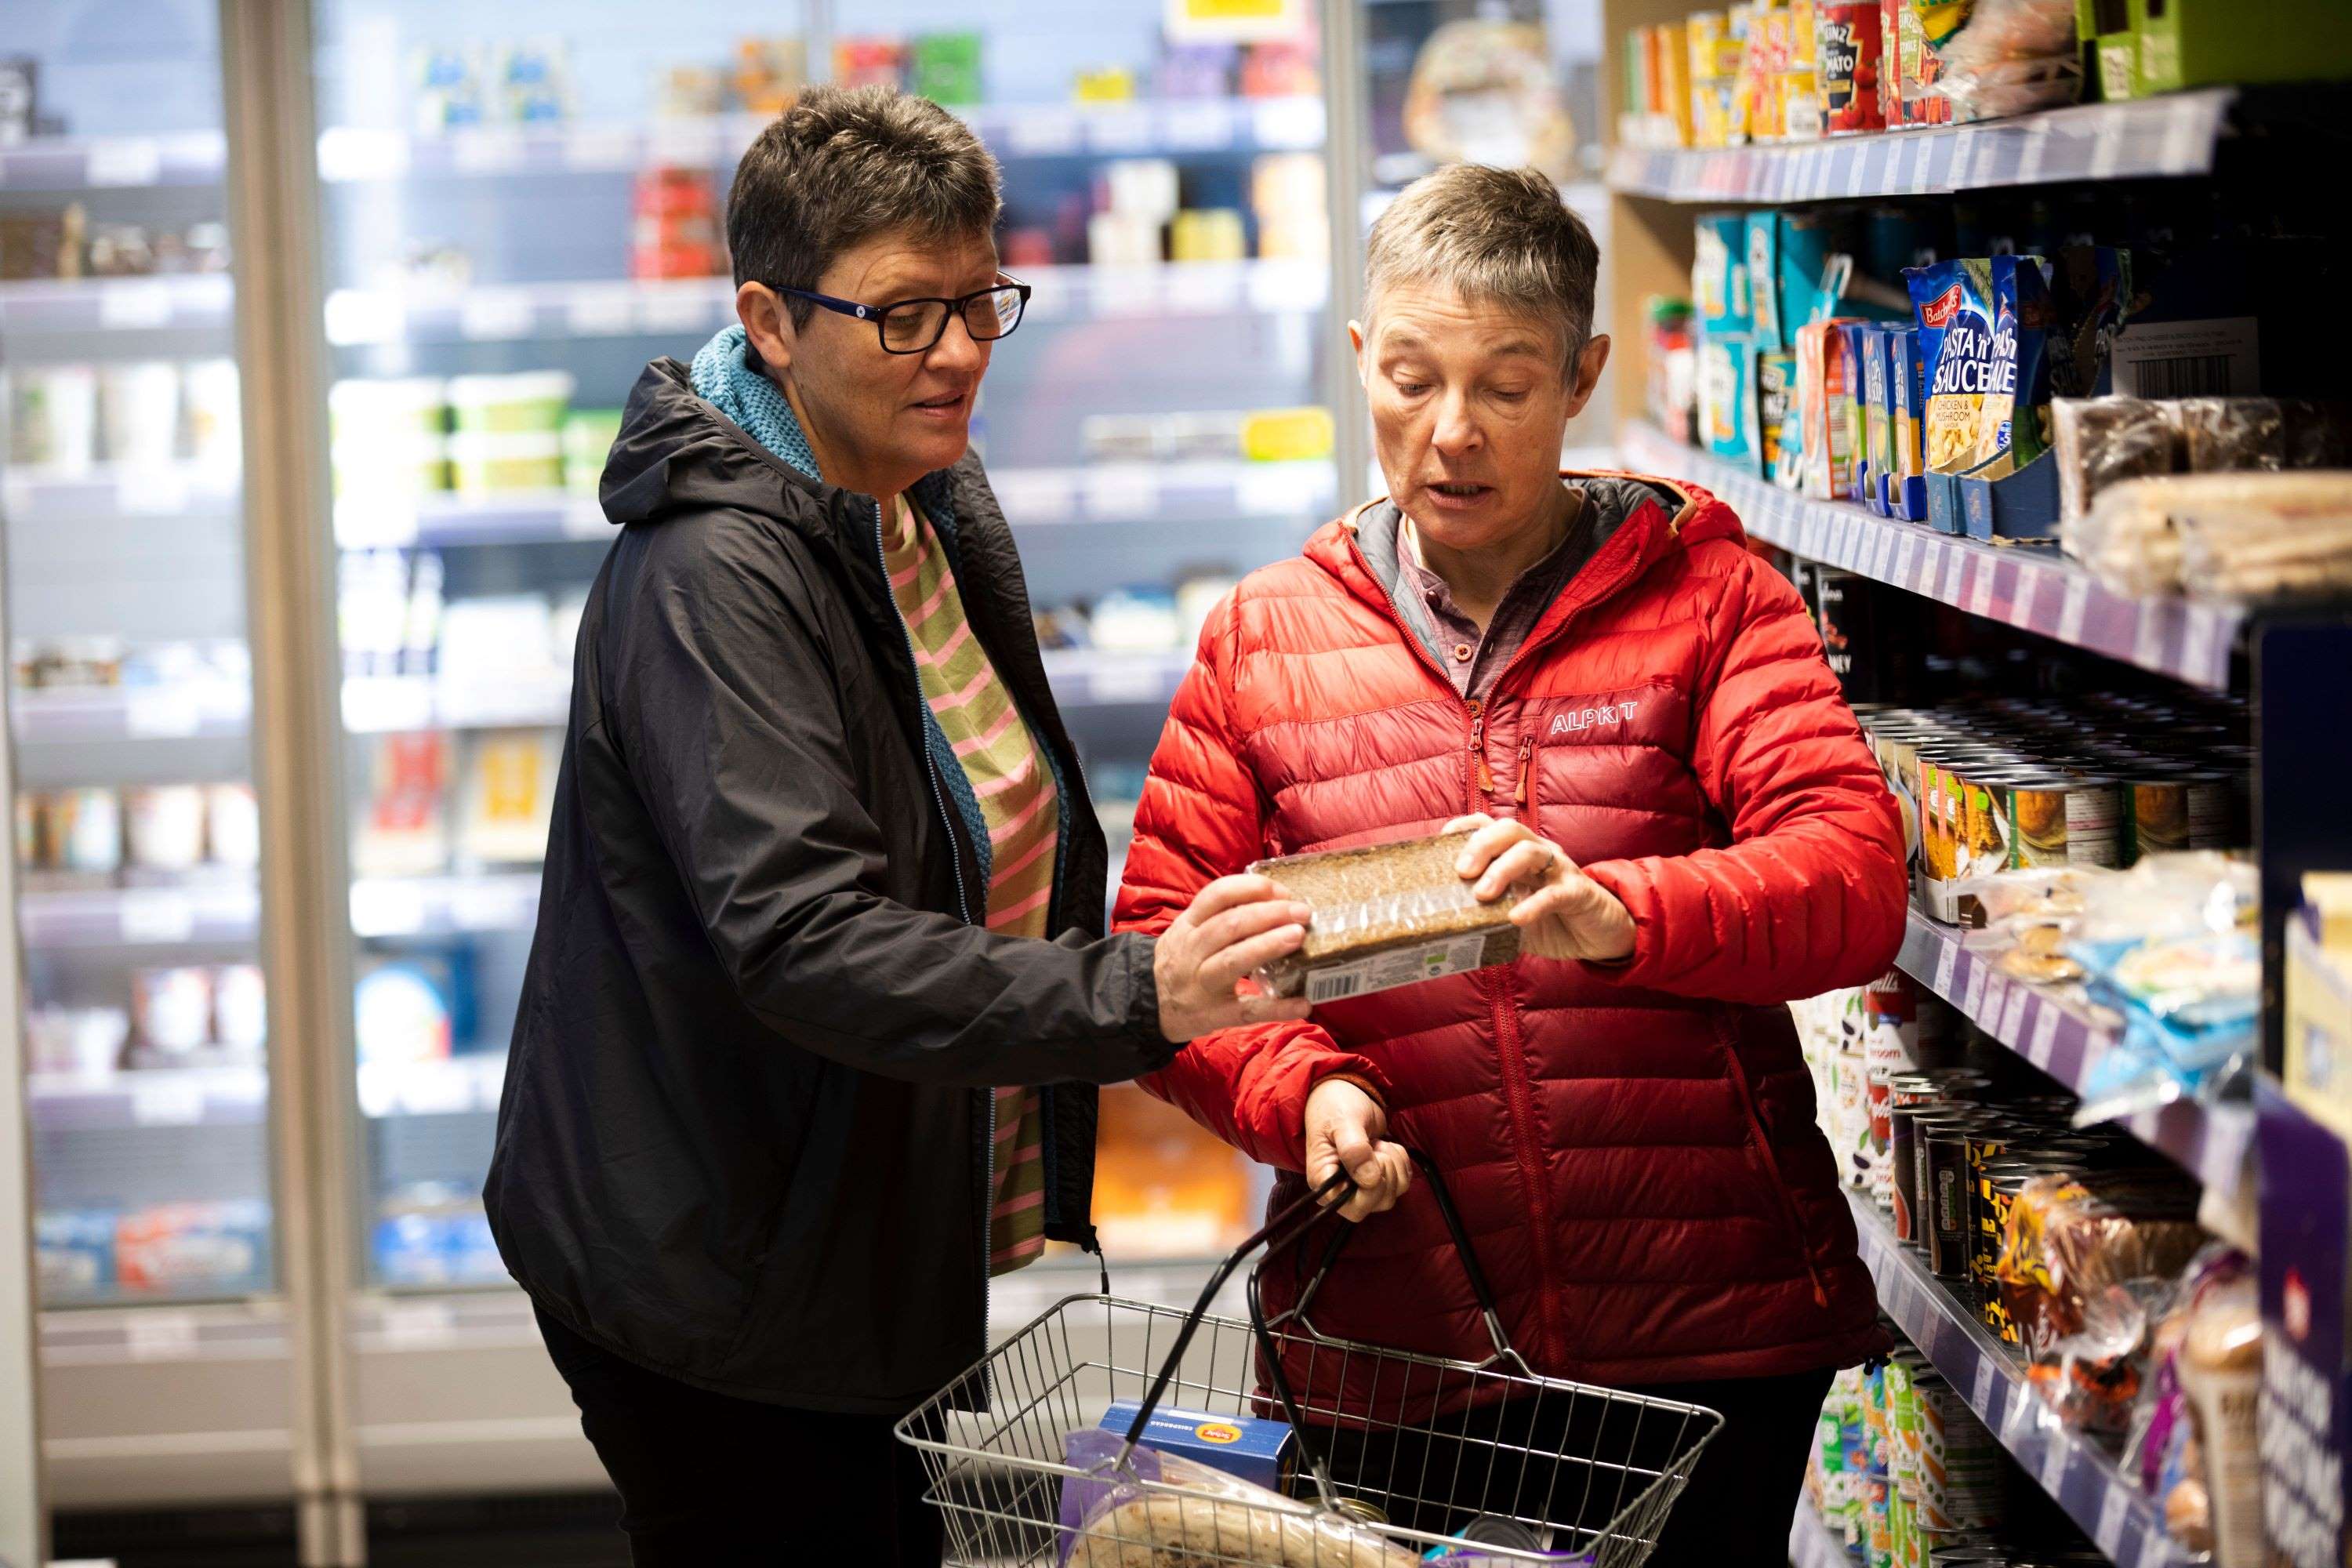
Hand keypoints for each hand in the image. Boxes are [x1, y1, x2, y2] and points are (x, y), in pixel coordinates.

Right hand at [1154, 875, 1314, 1043]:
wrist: (1148, 1006)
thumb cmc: (1179, 963)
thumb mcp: (1187, 932)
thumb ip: (1219, 917)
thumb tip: (1276, 902)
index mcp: (1187, 925)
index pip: (1217, 895)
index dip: (1252, 889)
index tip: (1282, 891)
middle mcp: (1191, 951)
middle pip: (1230, 924)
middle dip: (1270, 913)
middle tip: (1302, 913)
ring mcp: (1201, 984)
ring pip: (1235, 959)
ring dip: (1269, 944)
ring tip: (1298, 936)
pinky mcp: (1214, 1015)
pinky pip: (1248, 1010)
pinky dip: (1278, 1008)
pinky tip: (1303, 1004)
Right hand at [1305, 1078, 1411, 1221]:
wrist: (1345, 1093)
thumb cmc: (1335, 1106)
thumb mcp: (1343, 1122)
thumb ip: (1354, 1150)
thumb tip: (1370, 1180)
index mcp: (1324, 1181)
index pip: (1352, 1208)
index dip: (1370, 1191)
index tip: (1372, 1159)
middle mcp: (1341, 1189)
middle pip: (1375, 1204)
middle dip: (1385, 1173)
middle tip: (1375, 1146)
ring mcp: (1361, 1185)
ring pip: (1391, 1194)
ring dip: (1393, 1165)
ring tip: (1377, 1143)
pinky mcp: (1378, 1177)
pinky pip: (1402, 1182)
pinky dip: (1401, 1162)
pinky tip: (1385, 1146)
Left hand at [1444, 814, 1636, 963]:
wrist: (1602, 934)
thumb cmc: (1553, 920)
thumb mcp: (1513, 915)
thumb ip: (1487, 916)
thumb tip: (1448, 929)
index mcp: (1520, 853)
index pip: (1490, 826)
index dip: (1465, 827)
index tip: (1441, 840)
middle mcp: (1539, 853)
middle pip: (1508, 830)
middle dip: (1480, 845)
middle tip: (1461, 872)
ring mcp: (1560, 870)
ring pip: (1529, 851)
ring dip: (1502, 869)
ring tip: (1482, 894)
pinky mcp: (1579, 892)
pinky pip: (1554, 892)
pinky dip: (1533, 904)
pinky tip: (1516, 917)